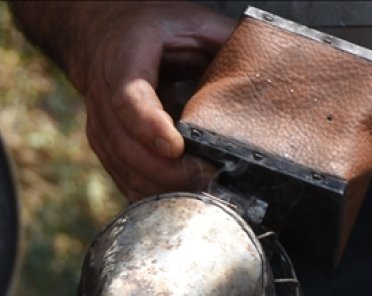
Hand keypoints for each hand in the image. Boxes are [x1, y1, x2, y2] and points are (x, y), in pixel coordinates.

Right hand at [78, 3, 234, 200]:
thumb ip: (224, 41)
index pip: (128, 101)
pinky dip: (154, 193)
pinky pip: (126, 180)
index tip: (176, 148)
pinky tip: (182, 197)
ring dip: (163, 187)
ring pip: (125, 170)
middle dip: (167, 170)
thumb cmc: (148, 31)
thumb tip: (270, 64)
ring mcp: (101, 130)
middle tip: (208, 177)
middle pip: (127, 147)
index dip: (150, 126)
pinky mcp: (107, 151)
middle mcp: (104, 101)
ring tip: (202, 190)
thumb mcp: (188, 23)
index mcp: (124, 64)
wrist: (104, 40)